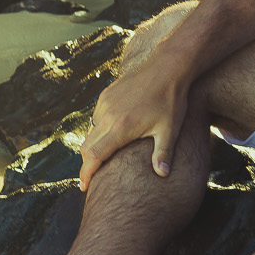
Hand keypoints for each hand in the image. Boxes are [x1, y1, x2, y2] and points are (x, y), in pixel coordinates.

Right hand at [79, 50, 189, 181]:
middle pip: (87, 147)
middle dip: (87, 164)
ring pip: (90, 132)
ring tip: (101, 159)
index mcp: (121, 128)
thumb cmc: (171, 101)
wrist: (167, 67)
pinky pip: (96, 117)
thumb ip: (163, 153)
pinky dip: (97, 130)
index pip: (94, 156)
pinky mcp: (107, 94)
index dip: (86, 173)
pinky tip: (109, 136)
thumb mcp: (170, 129)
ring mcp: (106, 104)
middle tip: (90, 178)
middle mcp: (108, 116)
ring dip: (92, 147)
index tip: (83, 186)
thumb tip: (163, 174)